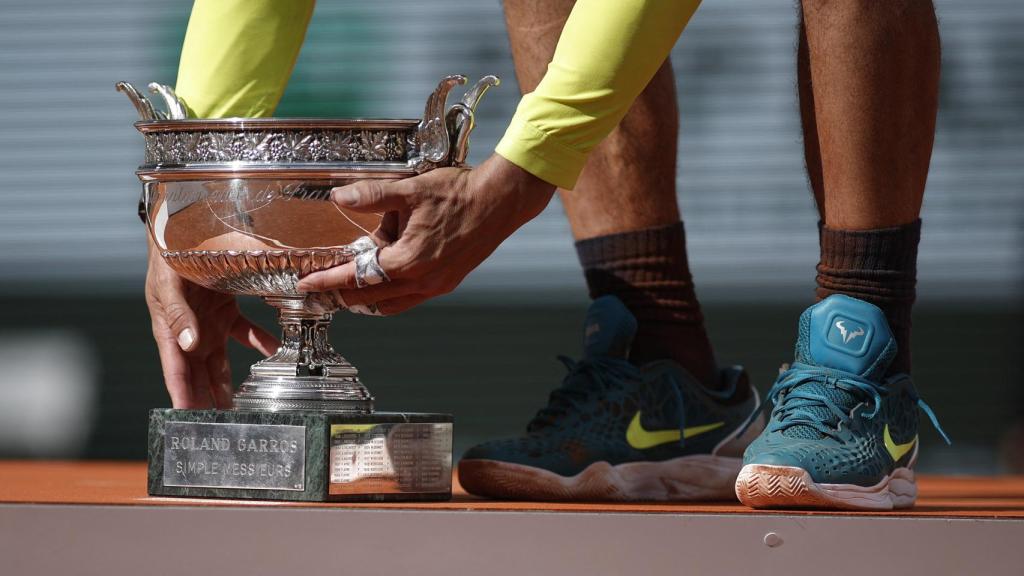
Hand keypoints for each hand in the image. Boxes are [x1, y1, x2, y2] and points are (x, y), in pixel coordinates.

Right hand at [145, 241, 278, 407]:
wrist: (182, 234)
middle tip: (220, 425)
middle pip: (198, 375)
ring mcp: (209, 325)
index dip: (182, 395)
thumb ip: (178, 315)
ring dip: (230, 383)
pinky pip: (247, 333)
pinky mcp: (227, 313)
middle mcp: (190, 334)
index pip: (175, 370)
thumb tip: (187, 344)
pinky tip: (277, 352)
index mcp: (169, 331)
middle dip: (207, 399)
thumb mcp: (167, 287)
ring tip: (242, 406)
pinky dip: (262, 343)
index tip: (188, 418)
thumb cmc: (167, 261)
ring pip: (221, 362)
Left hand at [296, 154, 554, 313]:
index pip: (357, 276)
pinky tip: (384, 284)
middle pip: (370, 297)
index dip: (328, 280)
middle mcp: (422, 280)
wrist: (501, 200)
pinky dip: (391, 297)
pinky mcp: (448, 281)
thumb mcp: (411, 189)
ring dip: (366, 299)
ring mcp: (437, 285)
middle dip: (341, 294)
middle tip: (318, 290)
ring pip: (392, 303)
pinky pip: (411, 299)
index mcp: (408, 261)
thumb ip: (372, 196)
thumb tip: (340, 197)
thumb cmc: (460, 193)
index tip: (306, 283)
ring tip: (346, 292)